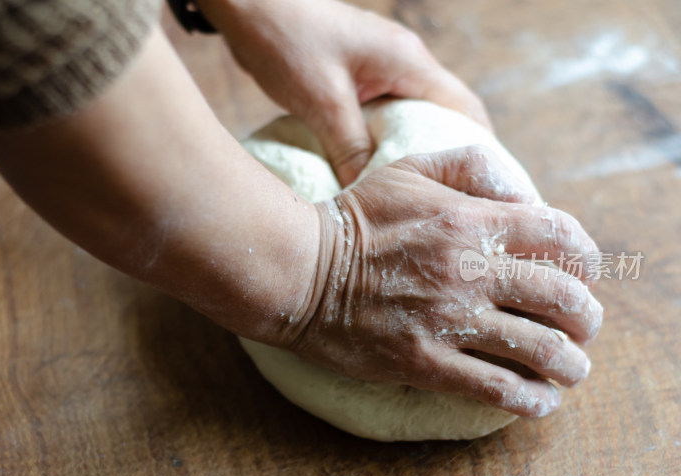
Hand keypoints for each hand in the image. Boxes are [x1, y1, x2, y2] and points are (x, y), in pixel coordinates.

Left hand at [197, 0, 490, 184]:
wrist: (249, 5)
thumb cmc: (286, 41)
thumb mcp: (322, 101)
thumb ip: (350, 147)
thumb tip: (370, 191)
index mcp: (408, 62)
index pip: (464, 109)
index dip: (480, 148)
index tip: (485, 188)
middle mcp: (404, 62)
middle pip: (445, 114)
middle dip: (449, 154)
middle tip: (451, 198)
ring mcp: (382, 67)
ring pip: (413, 115)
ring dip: (413, 149)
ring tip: (415, 192)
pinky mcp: (359, 75)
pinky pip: (385, 112)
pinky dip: (386, 139)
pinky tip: (376, 167)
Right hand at [281, 157, 602, 416]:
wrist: (299, 270)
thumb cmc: (357, 217)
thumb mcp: (410, 169)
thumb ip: (472, 166)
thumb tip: (522, 193)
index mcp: (471, 220)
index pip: (563, 237)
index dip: (587, 259)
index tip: (583, 274)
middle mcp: (469, 270)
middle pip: (564, 299)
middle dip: (586, 318)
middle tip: (581, 327)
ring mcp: (448, 319)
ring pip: (540, 350)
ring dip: (570, 365)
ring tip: (570, 369)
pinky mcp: (424, 361)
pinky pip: (496, 388)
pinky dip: (530, 399)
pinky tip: (539, 400)